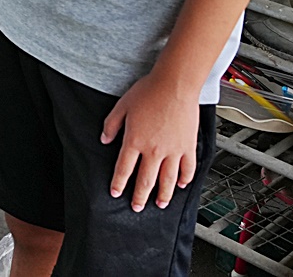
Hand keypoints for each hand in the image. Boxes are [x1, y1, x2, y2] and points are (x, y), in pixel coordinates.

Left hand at [101, 70, 201, 211]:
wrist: (174, 85)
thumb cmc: (149, 92)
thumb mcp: (121, 106)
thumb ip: (111, 125)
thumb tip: (104, 140)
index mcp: (135, 141)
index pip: (124, 169)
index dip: (118, 183)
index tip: (116, 193)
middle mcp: (154, 150)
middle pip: (145, 180)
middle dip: (139, 196)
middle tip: (137, 207)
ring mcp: (173, 151)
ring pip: (168, 180)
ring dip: (163, 195)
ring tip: (160, 204)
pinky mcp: (188, 147)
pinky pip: (188, 169)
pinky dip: (185, 180)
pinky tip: (181, 185)